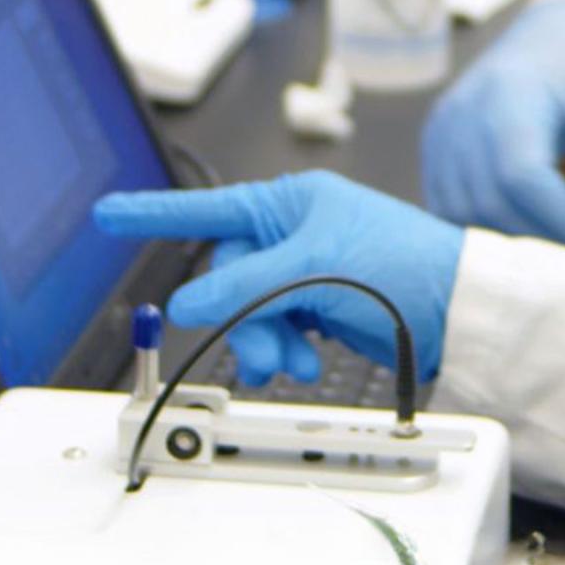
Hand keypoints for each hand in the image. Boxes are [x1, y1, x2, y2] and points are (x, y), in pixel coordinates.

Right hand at [92, 171, 462, 384]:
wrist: (455, 307)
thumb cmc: (403, 259)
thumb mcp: (316, 267)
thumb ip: (247, 285)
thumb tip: (187, 303)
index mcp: (290, 202)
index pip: (208, 208)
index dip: (154, 214)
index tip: (109, 214)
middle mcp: (293, 232)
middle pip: (228, 277)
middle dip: (240, 316)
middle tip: (265, 345)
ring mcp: (306, 270)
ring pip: (250, 311)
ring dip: (263, 341)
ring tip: (292, 361)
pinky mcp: (320, 306)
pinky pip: (277, 330)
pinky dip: (285, 351)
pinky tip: (308, 361)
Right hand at [420, 0, 564, 247]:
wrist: (553, 39)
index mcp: (510, 89)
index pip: (519, 172)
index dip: (555, 218)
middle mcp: (464, 110)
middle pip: (487, 200)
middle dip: (536, 239)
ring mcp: (442, 130)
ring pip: (461, 213)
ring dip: (508, 241)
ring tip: (553, 246)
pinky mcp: (435, 149)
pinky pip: (446, 209)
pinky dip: (482, 230)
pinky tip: (524, 232)